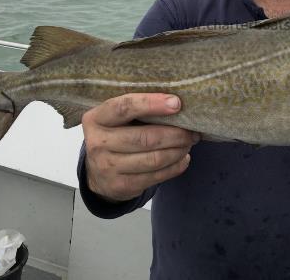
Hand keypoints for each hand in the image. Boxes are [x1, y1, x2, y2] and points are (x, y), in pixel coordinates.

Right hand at [81, 93, 199, 201]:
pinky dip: (175, 166)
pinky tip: (183, 158)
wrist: (98, 172)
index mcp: (96, 119)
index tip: (177, 103)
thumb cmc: (116, 134)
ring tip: (188, 143)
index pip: (124, 107)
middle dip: (175, 134)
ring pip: (154, 159)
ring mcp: (107, 167)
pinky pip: (156, 177)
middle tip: (192, 131)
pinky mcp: (121, 186)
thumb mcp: (116, 118)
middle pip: (145, 137)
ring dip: (178, 150)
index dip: (152, 104)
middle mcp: (98, 143)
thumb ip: (138, 108)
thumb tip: (177, 103)